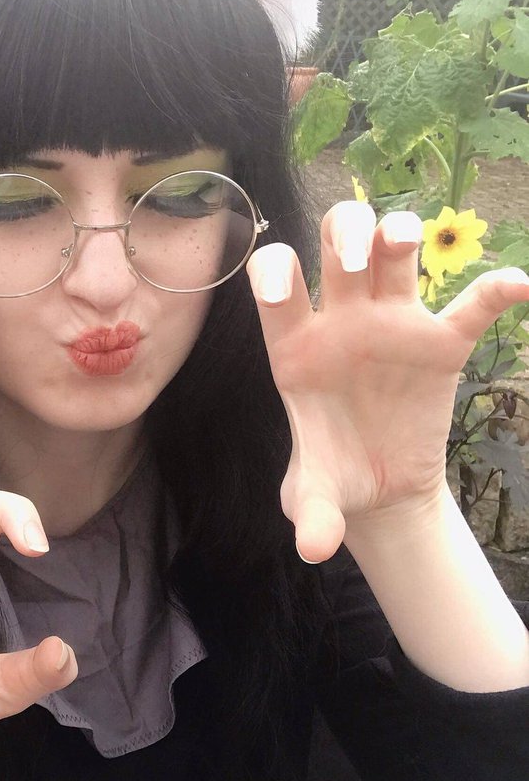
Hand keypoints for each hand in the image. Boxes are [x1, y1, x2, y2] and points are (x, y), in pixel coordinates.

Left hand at [246, 200, 528, 562]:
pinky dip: (496, 289)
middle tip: (353, 263)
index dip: (275, 273)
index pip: (276, 284)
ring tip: (403, 246)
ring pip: (395, 250)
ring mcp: (392, 325)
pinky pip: (472, 305)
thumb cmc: (335, 475)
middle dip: (344, 233)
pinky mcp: (440, 343)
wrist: (380, 488)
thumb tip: (314, 547)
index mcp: (297, 346)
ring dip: (399, 233)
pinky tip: (516, 285)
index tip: (283, 291)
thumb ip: (312, 511)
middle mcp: (342, 320)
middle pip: (336, 240)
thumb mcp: (317, 495)